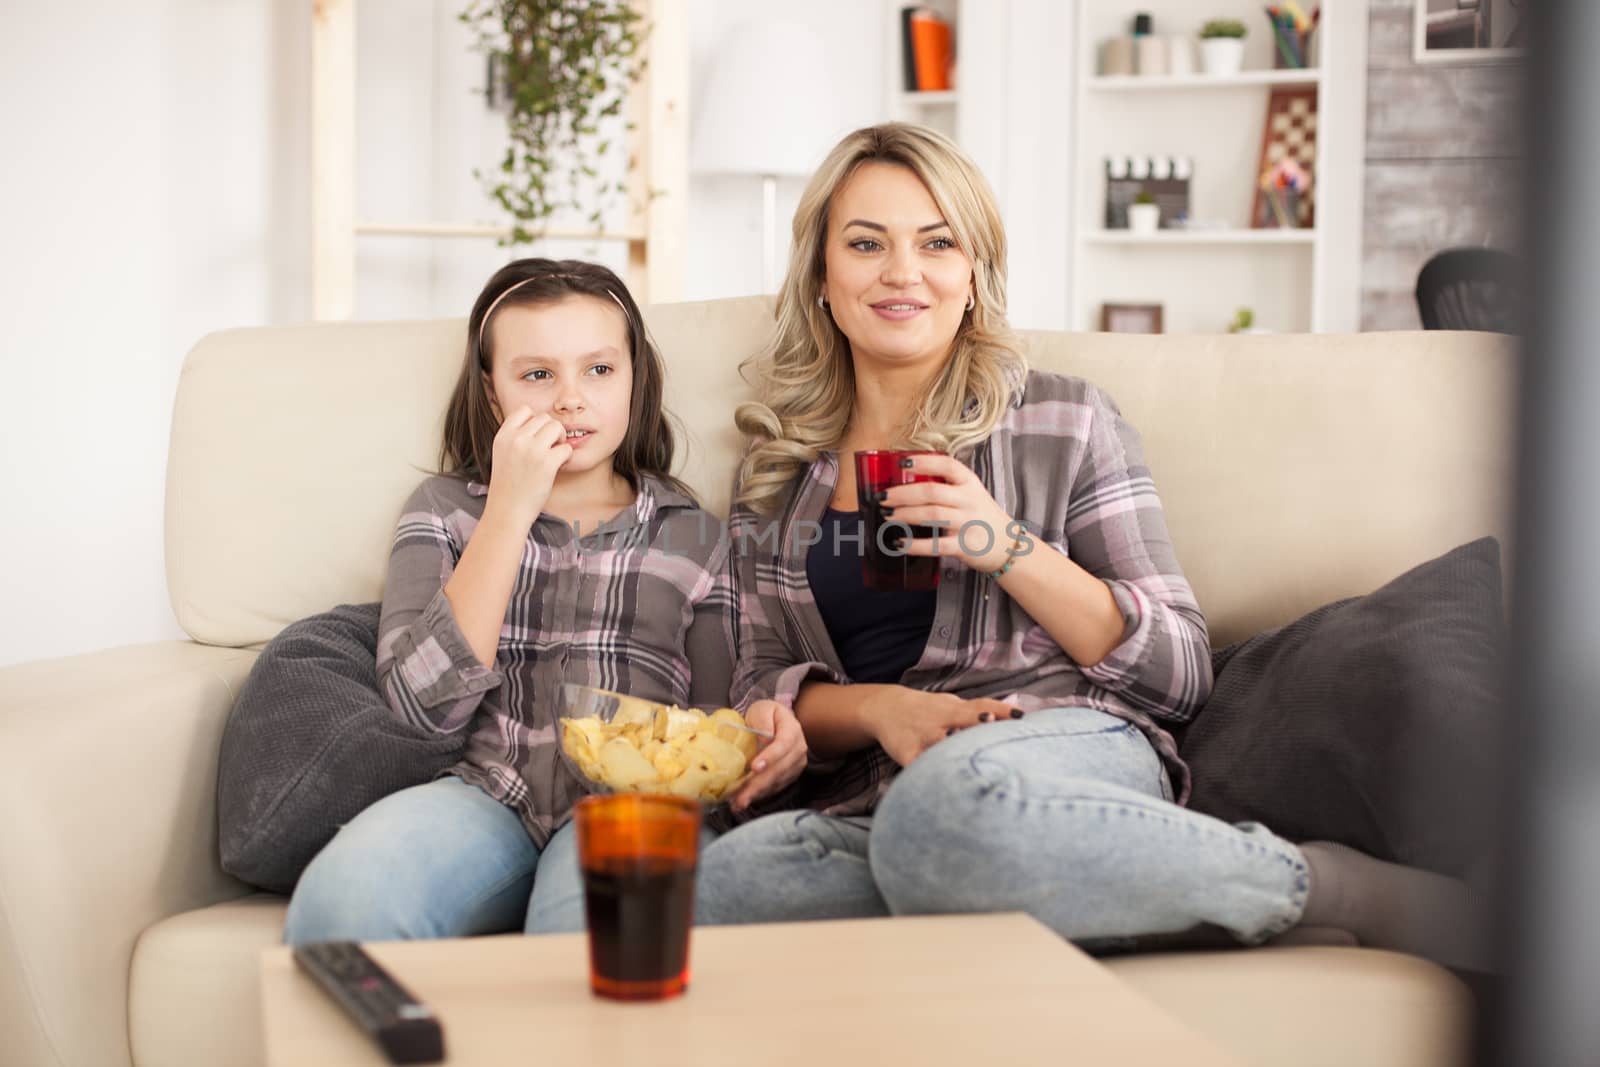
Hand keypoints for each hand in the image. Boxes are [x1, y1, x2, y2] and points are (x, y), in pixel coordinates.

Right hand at [486, 406, 572, 524]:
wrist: (507, 511)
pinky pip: (567, 448)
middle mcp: (516, 439)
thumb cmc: (508, 486)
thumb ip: (515, 437)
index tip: (536, 438)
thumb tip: (539, 422)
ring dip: (560, 440)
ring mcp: (532, 450)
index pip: (525, 410)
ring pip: (557, 427)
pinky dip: (567, 457)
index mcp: (503, 435)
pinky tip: (559, 467)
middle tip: (549, 449)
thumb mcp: (502, 454)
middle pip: (544, 418)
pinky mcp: (547, 463)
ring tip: (554, 456)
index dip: (535, 422)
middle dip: (551, 431)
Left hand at [727, 699, 807, 813]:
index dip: (770, 757)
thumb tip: (765, 740)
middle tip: (741, 797)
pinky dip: (760, 794)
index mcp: (792, 730)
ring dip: (757, 793)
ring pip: (777, 781)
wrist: (776, 721)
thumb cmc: (766, 714)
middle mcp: (799, 749)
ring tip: (738, 803)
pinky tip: (745, 799)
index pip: (783, 745)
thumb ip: (763, 721)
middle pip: (780, 769)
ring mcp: (796, 764)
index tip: (754, 768)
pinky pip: (776, 787)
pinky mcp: (790, 775)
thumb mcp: (762, 710)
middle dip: (759, 784)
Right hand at [867, 686, 1017, 766]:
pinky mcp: (906, 755)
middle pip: (961, 724)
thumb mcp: (950, 704)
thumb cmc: (928, 710)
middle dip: (979, 726)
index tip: (1020, 716)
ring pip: (939, 745)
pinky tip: (944, 789)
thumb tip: (1016, 711)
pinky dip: (928, 773)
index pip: (979, 707)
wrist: (885, 709)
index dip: (999, 710)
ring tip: (972, 763)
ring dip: (953, 749)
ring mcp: (921, 738)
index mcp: (950, 709)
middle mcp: (937, 722)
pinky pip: (918, 766)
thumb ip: (978, 710)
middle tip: (998, 733)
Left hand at [882, 454, 1028, 573]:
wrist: (1008, 546)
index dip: (924, 462)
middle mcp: (969, 500)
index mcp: (969, 482)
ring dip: (905, 514)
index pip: (947, 465)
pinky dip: (915, 545)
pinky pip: (936, 545)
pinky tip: (900, 544)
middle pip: (932, 491)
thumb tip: (906, 480)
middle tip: (883, 497)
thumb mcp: (970, 493)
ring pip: (932, 514)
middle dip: (903, 493)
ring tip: (887, 515)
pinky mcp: (964, 546)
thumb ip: (946, 484)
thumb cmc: (981, 516)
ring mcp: (967, 523)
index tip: (902, 462)